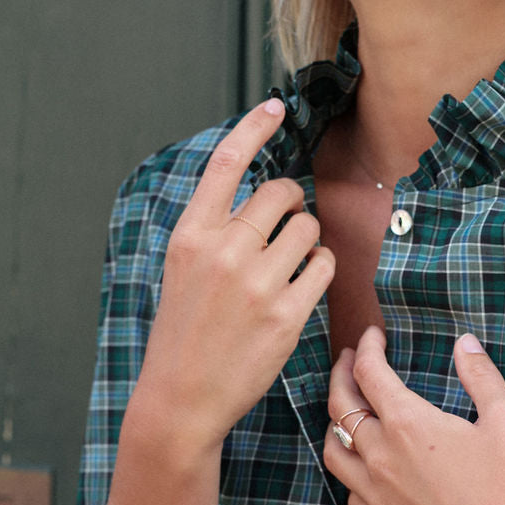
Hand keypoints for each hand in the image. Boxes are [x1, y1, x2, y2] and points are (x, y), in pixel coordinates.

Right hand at [132, 99, 334, 450]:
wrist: (181, 397)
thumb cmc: (186, 332)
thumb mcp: (183, 270)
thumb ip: (216, 230)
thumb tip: (262, 194)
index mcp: (191, 236)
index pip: (226, 163)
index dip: (254, 127)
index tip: (276, 106)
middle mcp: (223, 253)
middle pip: (280, 192)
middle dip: (292, 200)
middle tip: (289, 217)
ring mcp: (256, 284)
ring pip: (307, 228)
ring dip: (308, 237)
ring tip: (290, 262)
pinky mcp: (286, 315)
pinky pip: (323, 266)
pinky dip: (320, 268)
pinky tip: (304, 283)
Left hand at [324, 328, 504, 504]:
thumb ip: (481, 377)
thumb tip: (465, 343)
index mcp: (408, 424)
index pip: (369, 373)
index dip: (367, 347)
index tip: (373, 336)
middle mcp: (380, 456)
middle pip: (340, 406)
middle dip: (341, 375)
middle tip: (349, 360)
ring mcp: (375, 494)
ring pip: (333, 449)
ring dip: (335, 422)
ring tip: (346, 410)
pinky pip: (349, 490)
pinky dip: (349, 467)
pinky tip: (363, 464)